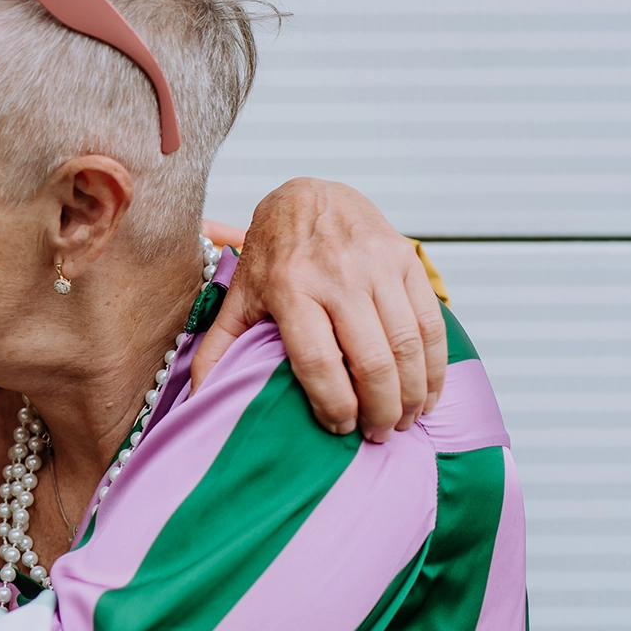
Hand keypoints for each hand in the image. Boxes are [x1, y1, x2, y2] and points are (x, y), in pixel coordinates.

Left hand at [192, 178, 444, 440]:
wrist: (308, 196)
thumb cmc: (272, 255)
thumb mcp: (239, 297)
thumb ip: (218, 347)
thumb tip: (195, 398)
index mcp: (289, 288)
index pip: (318, 359)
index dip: (334, 402)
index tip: (340, 428)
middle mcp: (336, 275)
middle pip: (371, 359)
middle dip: (379, 408)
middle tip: (377, 435)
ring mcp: (376, 265)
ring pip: (407, 344)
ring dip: (412, 393)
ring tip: (403, 420)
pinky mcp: (406, 258)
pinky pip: (431, 321)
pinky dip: (435, 364)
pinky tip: (427, 392)